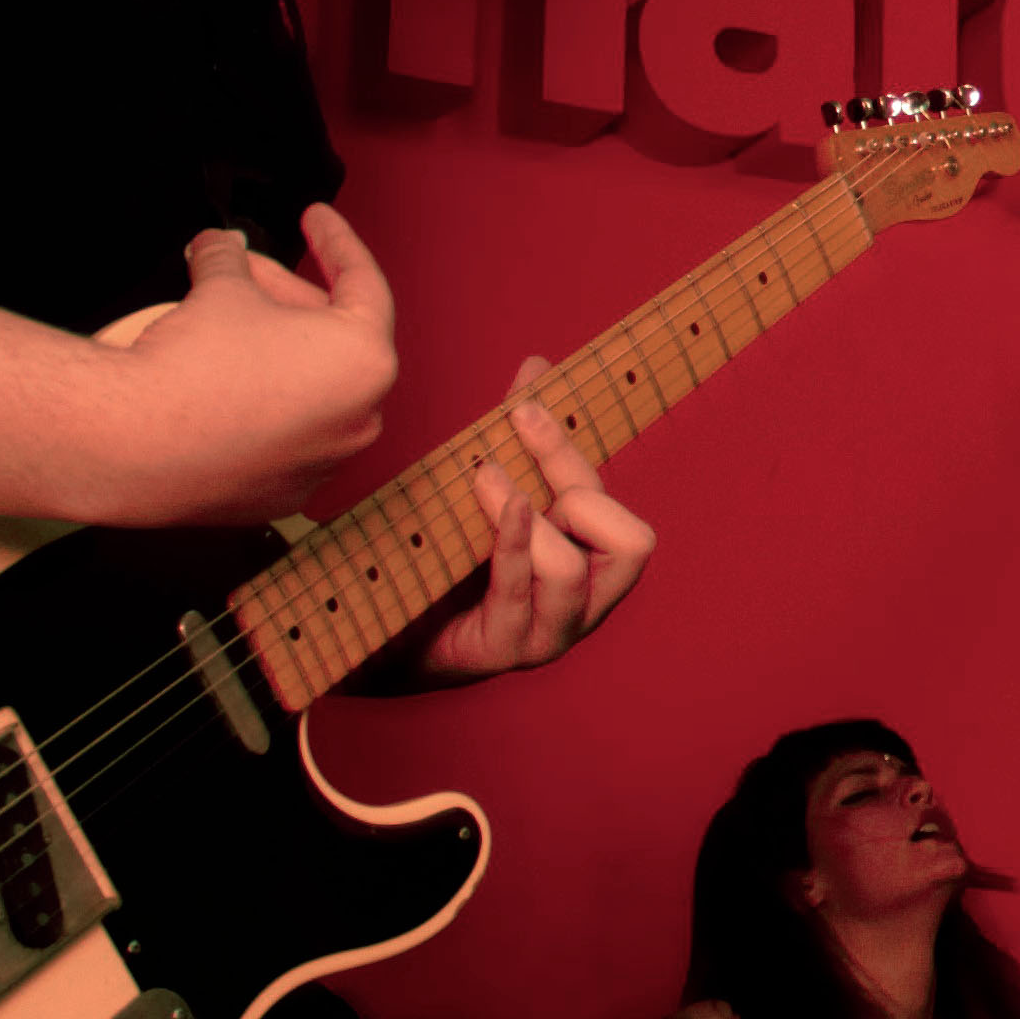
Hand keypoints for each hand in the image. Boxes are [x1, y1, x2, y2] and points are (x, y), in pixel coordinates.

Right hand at [94, 202, 396, 524]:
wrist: (134, 444)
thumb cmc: (191, 372)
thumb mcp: (220, 288)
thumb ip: (231, 259)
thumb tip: (222, 248)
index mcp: (364, 361)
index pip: (362, 282)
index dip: (335, 241)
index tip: (317, 220)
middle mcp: (359, 418)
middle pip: (330, 337)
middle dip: (282, 295)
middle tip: (241, 268)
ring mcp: (324, 461)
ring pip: (309, 388)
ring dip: (272, 350)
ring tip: (219, 320)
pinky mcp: (283, 492)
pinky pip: (283, 434)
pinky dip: (261, 403)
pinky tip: (220, 379)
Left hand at [384, 359, 657, 685]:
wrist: (390, 636)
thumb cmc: (452, 564)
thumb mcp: (496, 496)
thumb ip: (521, 439)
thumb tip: (537, 366)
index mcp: (599, 568)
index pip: (622, 513)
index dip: (575, 457)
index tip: (526, 409)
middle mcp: (590, 606)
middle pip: (629, 543)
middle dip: (569, 482)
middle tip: (513, 448)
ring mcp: (551, 635)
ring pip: (569, 570)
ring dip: (523, 514)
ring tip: (484, 480)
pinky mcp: (504, 651)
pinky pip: (516, 593)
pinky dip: (508, 544)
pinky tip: (494, 508)